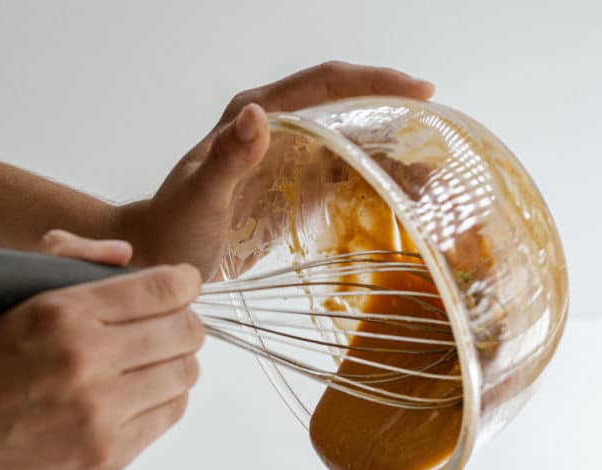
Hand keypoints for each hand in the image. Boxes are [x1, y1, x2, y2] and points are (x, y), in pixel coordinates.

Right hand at [0, 230, 202, 469]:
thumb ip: (65, 262)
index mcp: (60, 314)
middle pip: (184, 331)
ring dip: (178, 361)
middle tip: (172, 325)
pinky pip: (171, 413)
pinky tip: (145, 392)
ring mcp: (102, 411)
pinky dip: (167, 397)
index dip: (183, 283)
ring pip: (185, 373)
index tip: (184, 285)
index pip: (160, 289)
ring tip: (156, 360)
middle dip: (184, 322)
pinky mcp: (112, 453)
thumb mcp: (9, 303)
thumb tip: (124, 254)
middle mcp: (86, 360)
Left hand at [119, 61, 434, 278]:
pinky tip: (404, 204)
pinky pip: (344, 178)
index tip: (419, 93)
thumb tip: (258, 116)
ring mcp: (291, 159)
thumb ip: (228, 159)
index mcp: (257, 116)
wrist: (160, 254)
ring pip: (353, 144)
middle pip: (350, 109)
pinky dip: (376, 186)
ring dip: (393, 157)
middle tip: (441, 144)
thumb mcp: (200, 197)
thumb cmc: (173, 227)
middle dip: (396, 120)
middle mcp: (280, 129)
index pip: (326, 84)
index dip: (374, 83)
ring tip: (434, 182)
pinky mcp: (296, 191)